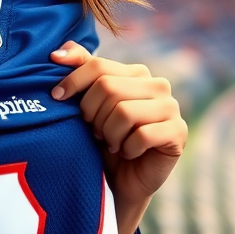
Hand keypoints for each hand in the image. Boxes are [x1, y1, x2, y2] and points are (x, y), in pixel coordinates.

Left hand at [50, 41, 185, 233]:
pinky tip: (127, 153)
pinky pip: (142, 135)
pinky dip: (127, 149)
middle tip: (96, 132)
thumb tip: (56, 53)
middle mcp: (158, 84)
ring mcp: (171, 107)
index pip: (98, 66)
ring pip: (124, 112)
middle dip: (92, 115)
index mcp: (136, 72)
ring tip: (111, 143)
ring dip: (109, 134)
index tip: (56, 97)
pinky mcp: (178, 132)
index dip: (73, 82)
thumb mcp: (89, 103)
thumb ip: (79, 71)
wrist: (122, 181)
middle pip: (108, 88)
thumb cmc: (104, 139)